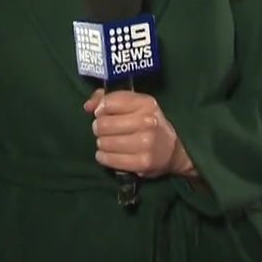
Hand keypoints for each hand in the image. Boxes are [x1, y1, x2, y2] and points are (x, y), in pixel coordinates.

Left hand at [83, 89, 197, 178]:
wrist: (173, 150)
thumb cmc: (148, 123)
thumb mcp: (135, 104)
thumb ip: (109, 98)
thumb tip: (88, 106)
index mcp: (145, 103)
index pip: (108, 103)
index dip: (100, 109)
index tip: (103, 114)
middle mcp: (147, 121)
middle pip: (103, 124)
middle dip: (99, 128)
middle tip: (104, 131)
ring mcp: (145, 143)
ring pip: (104, 142)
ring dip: (101, 143)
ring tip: (108, 143)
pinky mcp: (142, 163)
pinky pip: (109, 159)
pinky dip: (103, 157)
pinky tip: (108, 154)